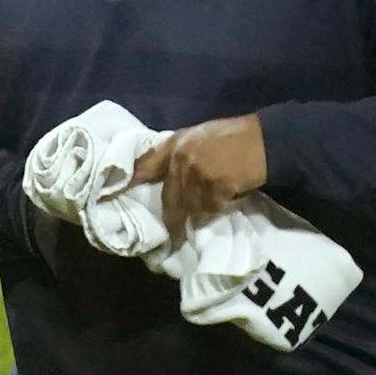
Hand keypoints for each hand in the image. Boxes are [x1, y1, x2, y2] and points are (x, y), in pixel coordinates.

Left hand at [124, 114, 266, 236]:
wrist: (267, 139)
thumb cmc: (234, 138)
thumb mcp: (198, 138)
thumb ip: (179, 157)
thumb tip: (166, 181)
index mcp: (174, 144)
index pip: (144, 166)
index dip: (128, 183)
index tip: (108, 198)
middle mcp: (181, 158)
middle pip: (170, 198)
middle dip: (172, 218)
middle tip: (173, 237)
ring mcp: (197, 172)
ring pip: (193, 207)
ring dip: (205, 209)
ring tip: (220, 198)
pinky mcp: (215, 185)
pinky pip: (213, 208)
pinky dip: (223, 207)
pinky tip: (233, 194)